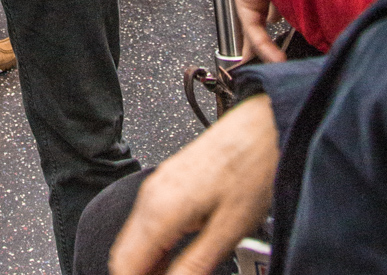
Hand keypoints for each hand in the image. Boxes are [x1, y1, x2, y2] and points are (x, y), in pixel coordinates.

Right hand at [109, 95, 278, 274]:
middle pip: (125, 253)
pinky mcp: (169, 183)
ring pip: (135, 239)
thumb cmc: (252, 168)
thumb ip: (193, 266)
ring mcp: (158, 186)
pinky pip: (148, 223)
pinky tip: (176, 260)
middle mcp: (152, 195)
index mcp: (160, 208)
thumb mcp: (228, 231)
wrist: (262, 126)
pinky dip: (155, 247)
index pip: (124, 263)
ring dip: (148, 265)